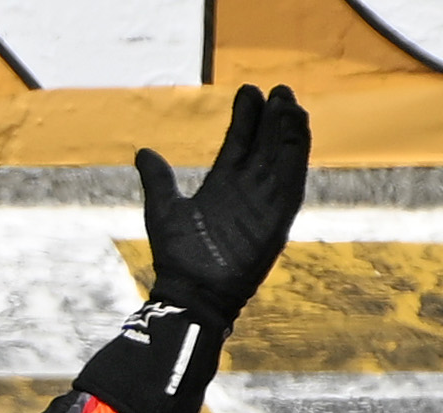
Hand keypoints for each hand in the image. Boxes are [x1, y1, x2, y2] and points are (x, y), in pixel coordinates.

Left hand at [135, 84, 309, 327]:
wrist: (192, 293)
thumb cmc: (177, 257)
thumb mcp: (163, 209)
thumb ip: (158, 180)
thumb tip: (143, 152)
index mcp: (223, 184)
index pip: (239, 142)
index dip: (246, 117)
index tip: (249, 90)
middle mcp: (247, 189)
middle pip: (265, 144)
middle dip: (272, 117)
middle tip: (278, 89)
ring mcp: (264, 201)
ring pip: (281, 156)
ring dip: (287, 129)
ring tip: (289, 101)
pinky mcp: (277, 217)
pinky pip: (291, 180)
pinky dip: (296, 154)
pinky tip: (299, 129)